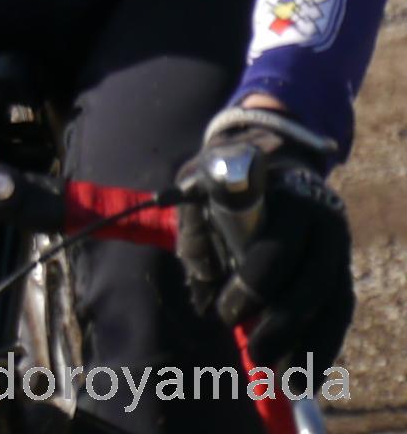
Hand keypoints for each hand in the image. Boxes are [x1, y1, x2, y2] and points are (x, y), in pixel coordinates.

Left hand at [177, 107, 351, 376]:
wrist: (278, 155)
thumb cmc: (229, 175)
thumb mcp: (201, 183)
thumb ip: (195, 226)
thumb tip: (201, 287)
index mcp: (289, 197)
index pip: (277, 248)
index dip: (254, 284)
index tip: (226, 311)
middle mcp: (325, 222)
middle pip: (311, 284)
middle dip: (282, 325)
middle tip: (252, 353)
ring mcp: (338, 247)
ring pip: (332, 303)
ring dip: (312, 346)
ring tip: (288, 381)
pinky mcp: (342, 268)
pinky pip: (339, 310)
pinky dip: (325, 343)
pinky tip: (309, 371)